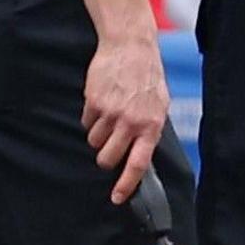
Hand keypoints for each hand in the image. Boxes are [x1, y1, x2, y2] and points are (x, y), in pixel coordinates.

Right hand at [82, 33, 169, 203]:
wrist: (130, 46)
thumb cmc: (147, 75)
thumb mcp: (159, 103)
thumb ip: (150, 128)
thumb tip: (141, 154)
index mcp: (151, 125)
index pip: (138, 164)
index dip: (126, 184)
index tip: (117, 198)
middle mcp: (131, 122)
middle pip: (108, 158)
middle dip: (105, 157)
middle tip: (109, 147)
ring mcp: (111, 112)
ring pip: (94, 142)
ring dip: (98, 135)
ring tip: (109, 116)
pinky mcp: (94, 102)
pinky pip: (86, 123)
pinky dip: (91, 118)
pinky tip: (102, 102)